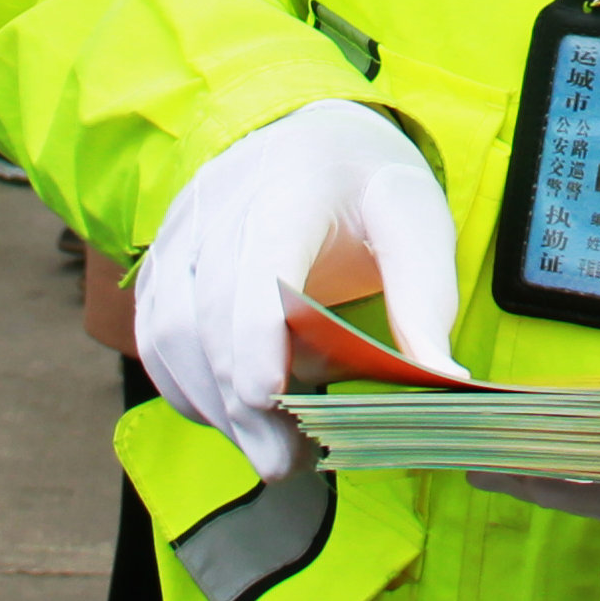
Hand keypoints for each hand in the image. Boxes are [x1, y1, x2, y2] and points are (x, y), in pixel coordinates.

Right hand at [135, 99, 460, 479]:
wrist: (313, 139)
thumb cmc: (370, 186)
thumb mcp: (419, 225)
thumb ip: (424, 302)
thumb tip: (445, 382)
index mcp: (293, 187)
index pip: (259, 263)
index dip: (256, 333)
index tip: (267, 396)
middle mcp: (221, 203)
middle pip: (209, 312)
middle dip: (241, 399)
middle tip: (284, 461)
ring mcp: (181, 231)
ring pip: (168, 330)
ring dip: (211, 402)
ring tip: (265, 447)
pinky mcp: (161, 262)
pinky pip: (154, 336)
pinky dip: (187, 387)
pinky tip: (231, 417)